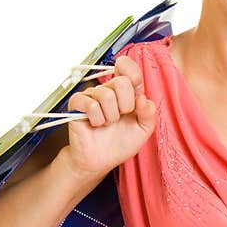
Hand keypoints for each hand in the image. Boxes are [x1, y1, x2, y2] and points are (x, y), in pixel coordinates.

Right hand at [62, 54, 156, 177]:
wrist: (100, 161)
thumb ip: (149, 113)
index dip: (133, 73)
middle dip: (126, 105)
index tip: (136, 90)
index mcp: (126, 91)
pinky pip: (90, 105)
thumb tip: (143, 98)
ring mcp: (92, 96)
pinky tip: (96, 124)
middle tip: (122, 116)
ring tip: (107, 123)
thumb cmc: (120, 143)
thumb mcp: (143, 130)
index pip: (127, 66)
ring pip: (106, 95)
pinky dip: (97, 119)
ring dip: (111, 116)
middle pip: (121, 82)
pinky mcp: (77, 104)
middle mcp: (109, 90)